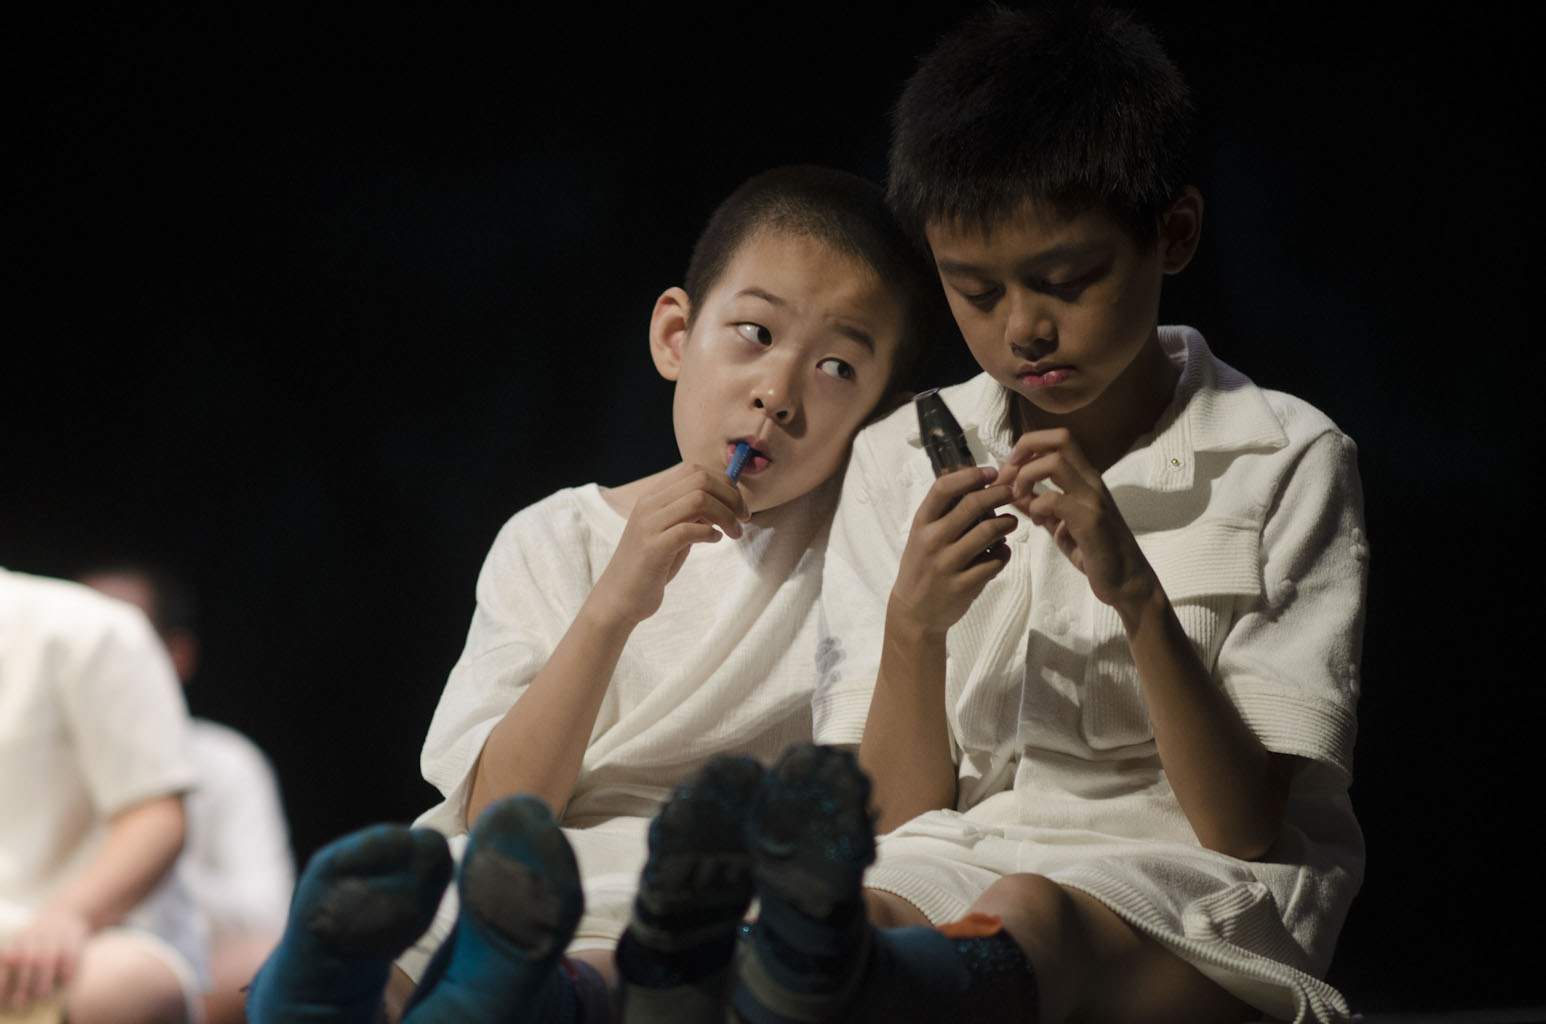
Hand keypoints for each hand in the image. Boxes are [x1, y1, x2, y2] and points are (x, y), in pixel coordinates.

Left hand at [0, 906, 90, 1009]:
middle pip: (26, 959)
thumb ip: (9, 966)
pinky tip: (65, 981)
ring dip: (43, 979)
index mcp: (18, 939)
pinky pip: (70, 954)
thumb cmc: (38, 942)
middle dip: (22, 983)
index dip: (4, 979)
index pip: (7, 957)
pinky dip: (68, 968)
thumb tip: (3, 995)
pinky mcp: (74, 937)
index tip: (2, 998)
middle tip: (19, 1003)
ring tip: (41, 995)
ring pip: (47, 958)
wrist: (66, 915)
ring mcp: (55, 934)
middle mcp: (35, 934)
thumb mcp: (20, 946)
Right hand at [591, 463, 749, 625]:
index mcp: (653, 496)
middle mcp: (649, 504)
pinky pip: (689, 530)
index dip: (723, 483)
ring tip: (734, 533)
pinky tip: (715, 541)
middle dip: (731, 496)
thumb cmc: (652, 566)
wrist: (619, 597)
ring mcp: (649, 525)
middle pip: (700, 479)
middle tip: (743, 518)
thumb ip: (692, 514)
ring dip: (725, 515)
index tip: (739, 504)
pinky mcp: (652, 548)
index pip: (694, 470)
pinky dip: (710, 533)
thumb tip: (725, 499)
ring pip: (698, 499)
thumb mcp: (673, 532)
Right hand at [888, 466, 1015, 636]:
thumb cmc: (922, 566)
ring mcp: (947, 564)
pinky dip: (1004, 552)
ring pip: (988, 532)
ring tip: (1010, 522)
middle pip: (972, 505)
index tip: (991, 472)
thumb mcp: (923, 535)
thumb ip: (944, 513)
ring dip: (1006, 523)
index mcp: (921, 523)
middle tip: (1011, 492)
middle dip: (997, 494)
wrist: (914, 612)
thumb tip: (978, 483)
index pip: (944, 488)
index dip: (970, 476)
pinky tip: (1002, 550)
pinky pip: (994, 561)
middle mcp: (932, 540)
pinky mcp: (963, 586)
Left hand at [995, 428, 1158, 618]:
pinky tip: (1038, 524)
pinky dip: (1037, 508)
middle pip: (1059, 439)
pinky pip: (1055, 499)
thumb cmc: (1095, 553)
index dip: (1028, 445)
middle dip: (1024, 450)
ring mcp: (1093, 498)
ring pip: (1055, 462)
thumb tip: (1012, 493)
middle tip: (1008, 478)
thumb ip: (1038, 507)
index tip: (1010, 470)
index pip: (1059, 439)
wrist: (1127, 581)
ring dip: (1027, 476)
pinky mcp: (1091, 520)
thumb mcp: (1060, 525)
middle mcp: (1091, 481)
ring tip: (1019, 499)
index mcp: (1085, 478)